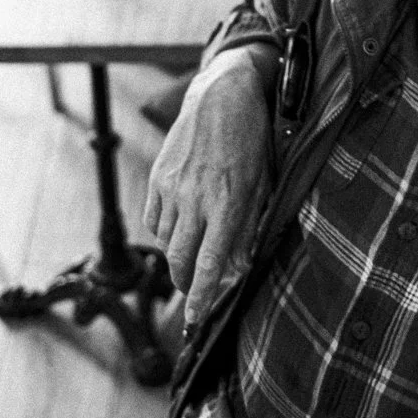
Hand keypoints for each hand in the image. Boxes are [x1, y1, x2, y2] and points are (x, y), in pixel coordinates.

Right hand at [143, 47, 274, 329]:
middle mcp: (196, 199)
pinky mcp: (158, 177)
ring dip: (176, 256)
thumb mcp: (264, 184)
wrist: (222, 95)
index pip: (209, 263)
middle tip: (192, 292)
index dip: (200, 298)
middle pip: (179, 260)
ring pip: (164, 242)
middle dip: (183, 285)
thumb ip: (250, 227)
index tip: (193, 322)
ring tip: (191, 251)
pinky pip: (154, 219)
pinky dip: (164, 231)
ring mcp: (172, 188)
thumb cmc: (252, 139)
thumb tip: (239, 267)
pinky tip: (179, 225)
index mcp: (228, 203)